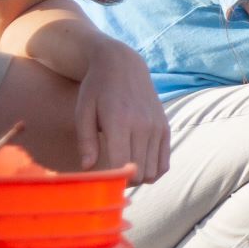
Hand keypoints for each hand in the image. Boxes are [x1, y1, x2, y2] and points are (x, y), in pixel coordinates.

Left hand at [74, 41, 170, 181]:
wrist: (122, 64)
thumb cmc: (96, 89)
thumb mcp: (83, 111)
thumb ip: (86, 141)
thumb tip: (88, 169)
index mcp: (119, 122)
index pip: (122, 166)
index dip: (113, 180)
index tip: (102, 180)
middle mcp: (143, 126)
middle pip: (140, 173)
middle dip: (125, 182)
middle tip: (111, 178)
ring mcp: (157, 127)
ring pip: (153, 172)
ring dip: (139, 178)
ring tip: (124, 171)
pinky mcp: (165, 128)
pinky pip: (164, 163)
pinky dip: (154, 171)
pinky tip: (140, 166)